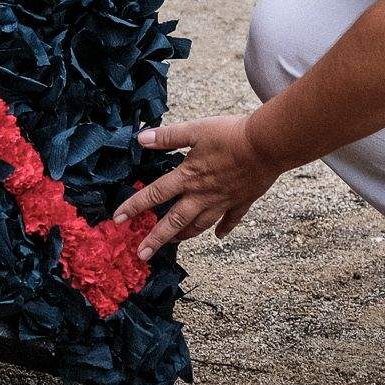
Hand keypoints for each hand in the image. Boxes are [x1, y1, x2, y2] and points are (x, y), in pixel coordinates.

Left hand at [114, 116, 281, 258]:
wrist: (266, 145)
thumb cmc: (231, 135)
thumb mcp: (195, 130)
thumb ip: (168, 137)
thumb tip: (140, 138)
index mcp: (188, 177)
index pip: (155, 194)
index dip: (135, 206)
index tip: (118, 220)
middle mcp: (202, 195)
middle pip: (174, 221)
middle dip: (156, 239)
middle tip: (142, 254)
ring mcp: (222, 201)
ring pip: (199, 225)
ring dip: (184, 235)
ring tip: (173, 243)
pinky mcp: (241, 201)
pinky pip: (230, 220)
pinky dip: (223, 229)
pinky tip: (218, 236)